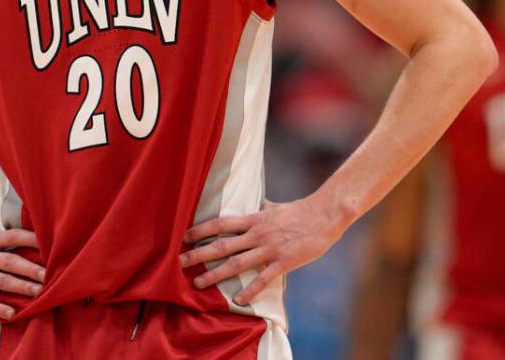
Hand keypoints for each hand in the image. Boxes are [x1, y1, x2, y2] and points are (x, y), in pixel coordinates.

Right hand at [0, 229, 44, 318]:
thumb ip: (4, 248)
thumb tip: (35, 252)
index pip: (14, 236)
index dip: (32, 239)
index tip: (51, 243)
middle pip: (11, 261)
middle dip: (32, 269)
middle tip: (49, 275)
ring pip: (2, 281)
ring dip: (22, 287)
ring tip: (38, 293)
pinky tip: (11, 313)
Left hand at [179, 198, 343, 305]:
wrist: (325, 215)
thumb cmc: (301, 211)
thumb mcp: (276, 207)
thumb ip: (263, 207)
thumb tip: (257, 202)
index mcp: (254, 219)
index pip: (221, 223)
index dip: (201, 230)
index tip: (183, 236)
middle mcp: (257, 233)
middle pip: (222, 244)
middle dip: (199, 254)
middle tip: (179, 262)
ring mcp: (269, 248)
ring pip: (236, 263)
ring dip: (215, 274)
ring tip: (198, 284)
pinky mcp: (283, 262)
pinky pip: (262, 279)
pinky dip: (249, 291)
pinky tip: (238, 301)